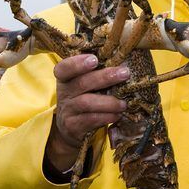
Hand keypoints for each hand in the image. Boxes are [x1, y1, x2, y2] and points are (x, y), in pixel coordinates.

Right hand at [46, 54, 129, 171]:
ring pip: (86, 103)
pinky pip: (90, 120)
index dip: (77, 63)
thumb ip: (96, 74)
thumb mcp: (84, 85)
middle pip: (81, 83)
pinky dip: (106, 117)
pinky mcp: (73, 126)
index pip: (64, 68)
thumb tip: (123, 63)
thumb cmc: (83, 99)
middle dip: (105, 77)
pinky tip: (117, 115)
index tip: (95, 59)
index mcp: (65, 78)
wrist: (70, 129)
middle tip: (125, 73)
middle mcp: (64, 93)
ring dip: (108, 102)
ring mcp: (67, 110)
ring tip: (123, 103)